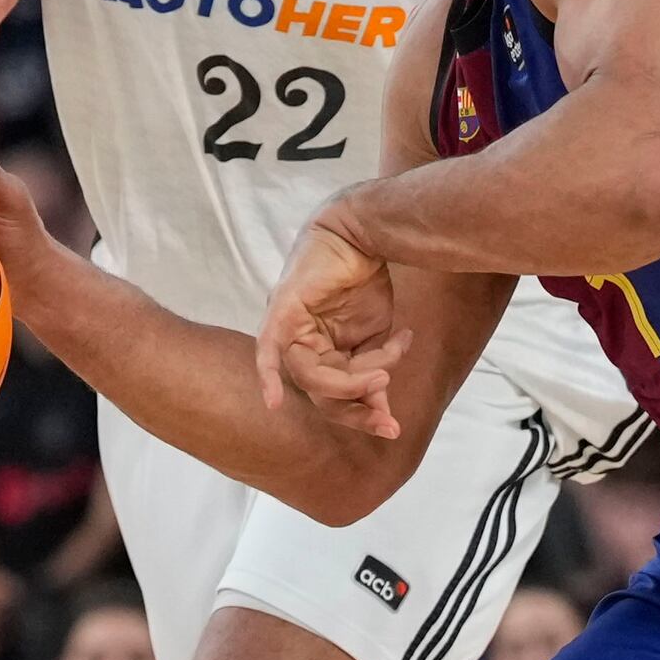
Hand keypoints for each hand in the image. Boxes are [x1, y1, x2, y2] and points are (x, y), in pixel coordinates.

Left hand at [256, 214, 408, 434]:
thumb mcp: (378, 334)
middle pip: (323, 394)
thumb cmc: (366, 279)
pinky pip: (268, 349)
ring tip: (383, 371)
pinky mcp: (282, 312)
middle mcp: (302, 346)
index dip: (364, 412)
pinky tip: (274, 403)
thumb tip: (383, 403)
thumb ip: (376, 367)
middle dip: (357, 410)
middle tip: (387, 423)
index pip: (338, 395)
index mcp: (323, 352)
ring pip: (312, 377)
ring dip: (351, 382)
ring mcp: (290, 330)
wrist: (363, 234)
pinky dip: (269, 376)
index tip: (391, 426)